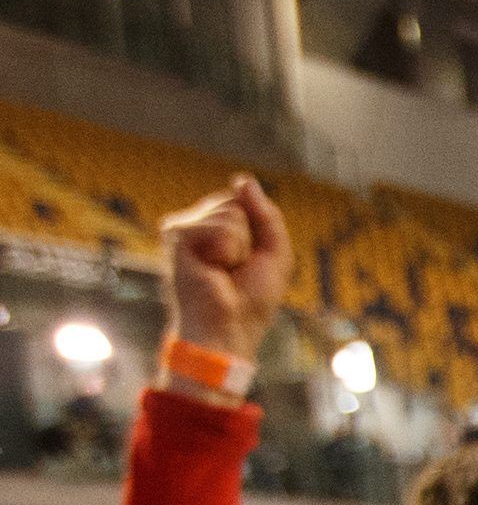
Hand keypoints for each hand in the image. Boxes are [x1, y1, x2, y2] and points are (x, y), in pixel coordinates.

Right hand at [159, 173, 288, 371]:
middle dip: (250, 238)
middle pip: (236, 203)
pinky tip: (212, 267)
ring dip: (239, 246)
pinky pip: (218, 227)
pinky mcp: (175, 235)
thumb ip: (266, 215)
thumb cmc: (252, 298)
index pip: (244, 202)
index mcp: (218, 228)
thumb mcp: (275, 253)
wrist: (230, 325)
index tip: (249, 261)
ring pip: (230, 213)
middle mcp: (197, 224)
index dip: (259, 231)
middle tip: (236, 267)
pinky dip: (226, 250)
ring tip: (223, 269)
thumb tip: (243, 179)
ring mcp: (184, 228)